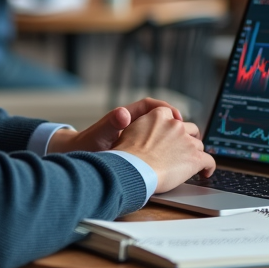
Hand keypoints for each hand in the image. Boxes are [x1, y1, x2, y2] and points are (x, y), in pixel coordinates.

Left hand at [47, 97, 200, 153]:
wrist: (80, 159)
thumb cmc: (87, 147)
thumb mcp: (98, 136)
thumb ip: (110, 124)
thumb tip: (122, 114)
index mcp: (126, 116)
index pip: (151, 105)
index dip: (166, 108)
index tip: (177, 117)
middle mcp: (134, 124)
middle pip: (160, 118)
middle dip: (176, 124)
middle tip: (189, 133)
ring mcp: (137, 137)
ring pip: (161, 133)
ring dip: (174, 138)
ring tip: (187, 147)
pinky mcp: (138, 150)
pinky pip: (157, 147)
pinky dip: (167, 152)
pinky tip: (174, 162)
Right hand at [112, 106, 215, 193]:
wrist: (133, 169)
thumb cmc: (127, 156)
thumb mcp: (131, 131)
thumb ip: (143, 128)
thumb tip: (145, 135)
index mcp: (159, 116)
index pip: (173, 117)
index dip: (174, 127)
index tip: (174, 134)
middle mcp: (175, 125)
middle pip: (190, 129)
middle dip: (189, 138)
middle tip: (185, 148)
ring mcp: (187, 141)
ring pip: (199, 145)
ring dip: (195, 153)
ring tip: (192, 164)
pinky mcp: (195, 158)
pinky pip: (209, 161)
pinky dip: (209, 167)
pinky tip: (206, 172)